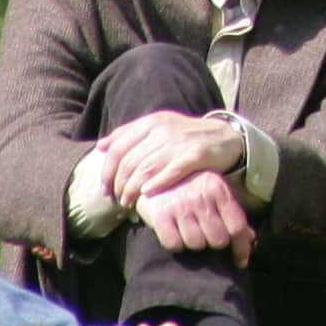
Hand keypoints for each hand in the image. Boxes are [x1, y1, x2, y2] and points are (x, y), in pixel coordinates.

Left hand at [92, 109, 248, 203]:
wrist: (224, 137)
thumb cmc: (185, 137)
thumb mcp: (158, 128)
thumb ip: (130, 135)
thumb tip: (101, 145)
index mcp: (151, 122)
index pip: (118, 147)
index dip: (107, 171)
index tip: (106, 188)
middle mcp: (163, 129)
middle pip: (129, 161)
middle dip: (119, 185)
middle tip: (117, 200)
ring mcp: (179, 142)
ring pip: (145, 169)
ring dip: (132, 189)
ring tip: (128, 203)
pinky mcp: (195, 155)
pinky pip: (171, 171)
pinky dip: (156, 184)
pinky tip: (147, 194)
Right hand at [133, 167, 256, 261]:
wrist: (152, 175)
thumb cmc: (191, 189)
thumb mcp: (215, 194)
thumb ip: (233, 215)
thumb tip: (252, 240)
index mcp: (219, 190)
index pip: (237, 227)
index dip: (241, 249)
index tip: (240, 262)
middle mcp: (201, 197)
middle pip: (218, 240)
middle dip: (214, 243)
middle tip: (207, 237)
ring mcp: (180, 205)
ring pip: (196, 244)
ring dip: (194, 243)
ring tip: (190, 232)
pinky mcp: (160, 214)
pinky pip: (174, 244)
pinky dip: (175, 244)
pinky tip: (175, 233)